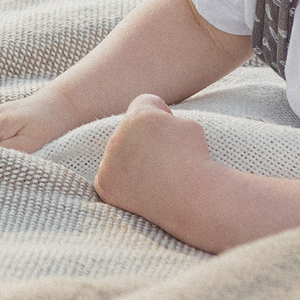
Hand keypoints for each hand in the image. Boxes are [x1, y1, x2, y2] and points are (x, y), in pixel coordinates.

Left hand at [91, 95, 215, 225]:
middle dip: (144, 140)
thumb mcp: (188, 125)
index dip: (161, 113)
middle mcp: (118, 135)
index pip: (144, 102)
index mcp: (139, 115)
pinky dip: (122, 182)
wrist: (192, 197)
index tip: (170, 132)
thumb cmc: (195, 160)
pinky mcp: (104, 184)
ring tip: (156, 175)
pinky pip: (109, 176)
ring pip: (118, 153)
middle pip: (129, 130)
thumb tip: (154, 118)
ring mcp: (108, 160)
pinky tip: (140, 188)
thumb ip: (164, 118)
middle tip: (164, 159)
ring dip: (132, 160)